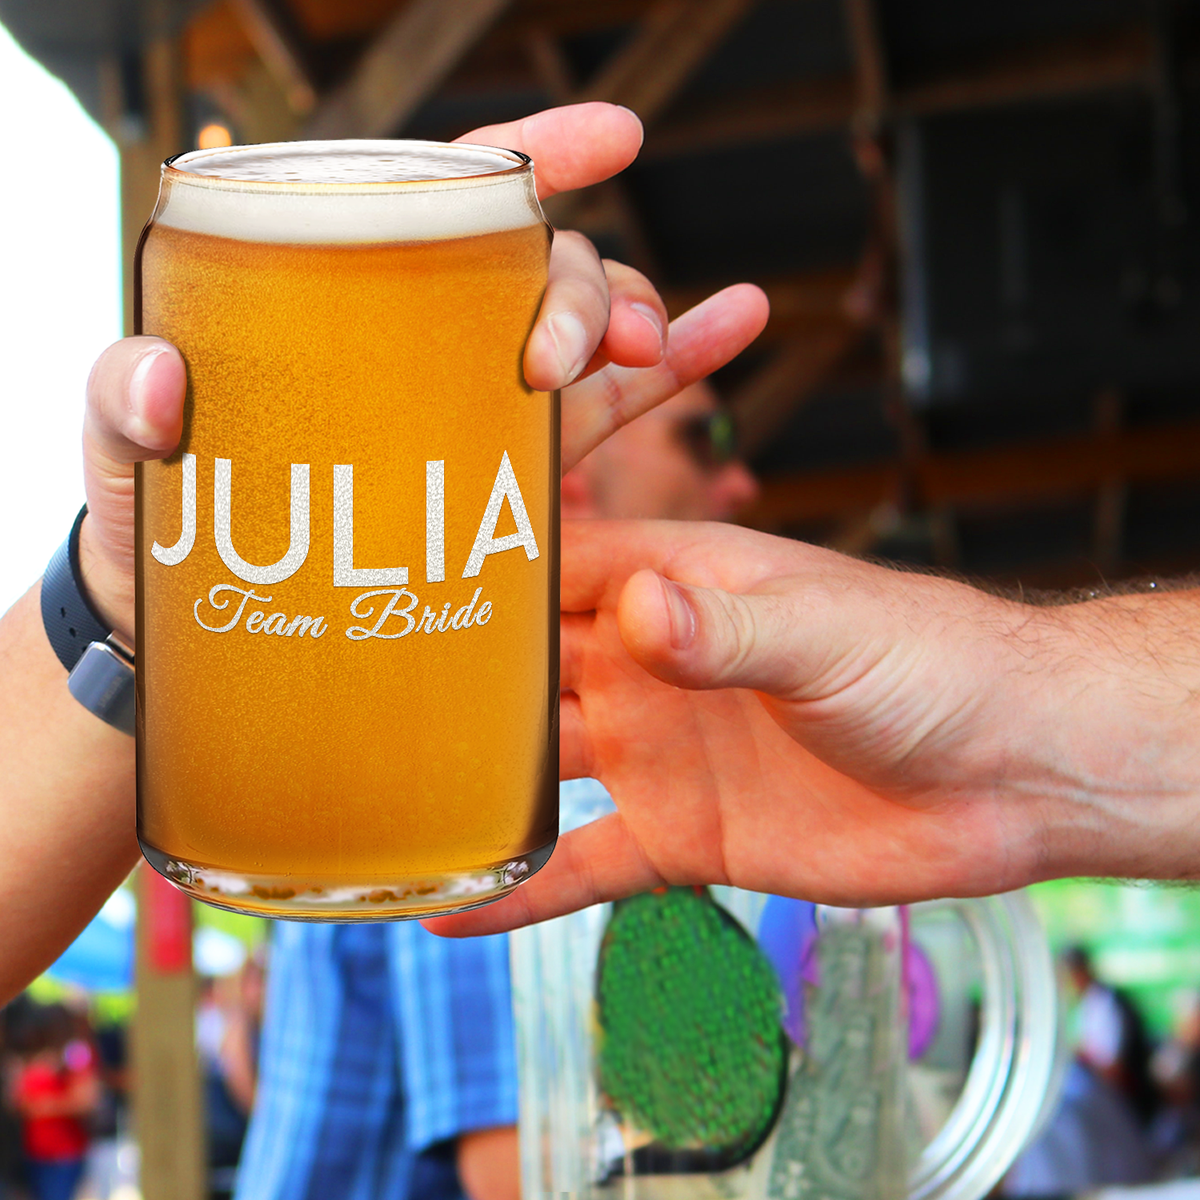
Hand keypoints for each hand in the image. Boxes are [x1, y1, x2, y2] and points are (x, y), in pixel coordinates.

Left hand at [76, 102, 767, 641]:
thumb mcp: (122, 452)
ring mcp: (477, 404)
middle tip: (564, 357)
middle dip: (581, 289)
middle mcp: (431, 338)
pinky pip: (610, 413)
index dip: (532, 160)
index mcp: (353, 300)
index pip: (447, 201)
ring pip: (587, 337)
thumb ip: (121, 401)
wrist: (207, 622)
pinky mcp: (509, 475)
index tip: (610, 140)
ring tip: (655, 352)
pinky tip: (733, 329)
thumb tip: (165, 380)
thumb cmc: (161, 520)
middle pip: (538, 272)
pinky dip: (677, 370)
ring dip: (640, 326)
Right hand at [428, 521, 1199, 935]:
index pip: (554, 567)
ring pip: (542, 767)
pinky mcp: (685, 836)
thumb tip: (637, 610)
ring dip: (470, 785)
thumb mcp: (827, 632)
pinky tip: (454, 913)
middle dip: (448, 681)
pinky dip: (525, 887)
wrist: (1004, 770)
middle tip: (342, 701)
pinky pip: (587, 865)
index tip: (382, 576)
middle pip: (526, 668)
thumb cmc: (925, 662)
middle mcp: (651, 665)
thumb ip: (729, 627)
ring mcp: (661, 752)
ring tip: (372, 803)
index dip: (476, 570)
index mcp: (676, 589)